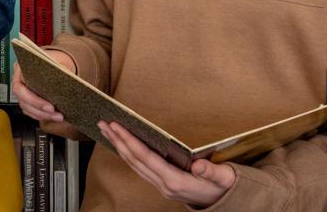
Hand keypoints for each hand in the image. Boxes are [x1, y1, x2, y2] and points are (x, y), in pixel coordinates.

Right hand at [11, 49, 75, 122]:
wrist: (58, 61)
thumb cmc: (55, 59)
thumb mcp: (57, 59)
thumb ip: (57, 69)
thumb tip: (64, 81)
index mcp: (20, 69)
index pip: (20, 88)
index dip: (34, 100)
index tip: (50, 106)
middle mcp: (18, 81)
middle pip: (24, 101)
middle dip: (40, 110)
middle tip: (55, 113)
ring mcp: (22, 91)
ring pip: (28, 108)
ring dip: (43, 115)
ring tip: (58, 117)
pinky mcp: (28, 100)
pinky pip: (31, 111)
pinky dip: (42, 116)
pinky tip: (53, 117)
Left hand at [98, 121, 236, 207]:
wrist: (223, 202)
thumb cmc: (222, 187)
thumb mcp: (223, 178)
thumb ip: (212, 172)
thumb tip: (199, 165)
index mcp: (175, 181)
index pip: (146, 158)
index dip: (130, 141)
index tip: (117, 126)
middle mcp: (163, 184)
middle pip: (134, 161)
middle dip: (117, 141)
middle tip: (103, 124)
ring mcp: (160, 185)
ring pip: (134, 165)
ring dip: (119, 147)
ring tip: (107, 131)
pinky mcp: (161, 183)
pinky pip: (139, 167)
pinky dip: (128, 154)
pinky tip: (122, 145)